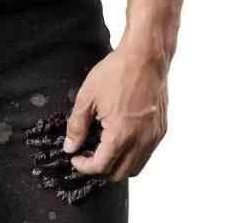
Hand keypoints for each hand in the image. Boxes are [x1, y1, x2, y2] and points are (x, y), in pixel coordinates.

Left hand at [62, 43, 167, 181]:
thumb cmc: (117, 72)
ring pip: (135, 167)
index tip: (75, 157)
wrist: (145, 56)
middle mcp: (140, 141)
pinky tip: (120, 136)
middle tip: (87, 153)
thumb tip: (70, 146)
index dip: (84, 166)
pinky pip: (146, 154)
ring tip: (103, 146)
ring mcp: (153, 137)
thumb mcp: (87, 96)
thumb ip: (77, 125)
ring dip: (118, 163)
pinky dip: (132, 154)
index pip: (101, 166)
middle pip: (119, 174)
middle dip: (100, 168)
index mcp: (120, 134)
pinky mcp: (161, 130)